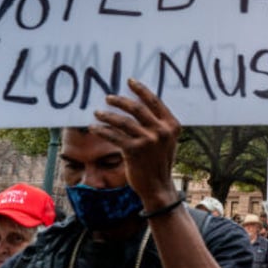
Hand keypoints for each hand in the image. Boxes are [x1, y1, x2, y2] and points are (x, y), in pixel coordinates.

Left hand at [92, 77, 180, 209]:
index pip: (155, 101)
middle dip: (120, 100)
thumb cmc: (159, 160)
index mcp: (172, 125)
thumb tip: (139, 104)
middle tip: (109, 97)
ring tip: (97, 112)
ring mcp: (148, 140)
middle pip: (137, 108)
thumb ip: (159, 123)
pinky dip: (103, 130)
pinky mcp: (134, 151)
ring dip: (107, 115)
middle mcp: (161, 130)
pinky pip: (115, 136)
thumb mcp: (167, 139)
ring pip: (123, 121)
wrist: (157, 185)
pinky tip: (95, 127)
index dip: (141, 90)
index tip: (130, 81)